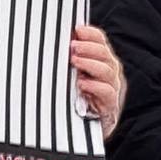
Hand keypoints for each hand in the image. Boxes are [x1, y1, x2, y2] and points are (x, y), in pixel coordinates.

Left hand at [70, 24, 126, 139]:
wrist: (80, 129)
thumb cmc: (71, 97)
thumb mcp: (69, 74)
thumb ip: (67, 58)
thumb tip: (48, 39)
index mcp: (101, 61)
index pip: (101, 41)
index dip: (91, 34)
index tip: (77, 30)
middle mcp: (110, 73)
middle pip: (105, 54)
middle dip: (88, 47)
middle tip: (72, 46)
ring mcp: (112, 90)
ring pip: (107, 71)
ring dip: (90, 64)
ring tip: (74, 61)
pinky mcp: (109, 108)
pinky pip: (108, 93)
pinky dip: (95, 86)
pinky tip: (82, 83)